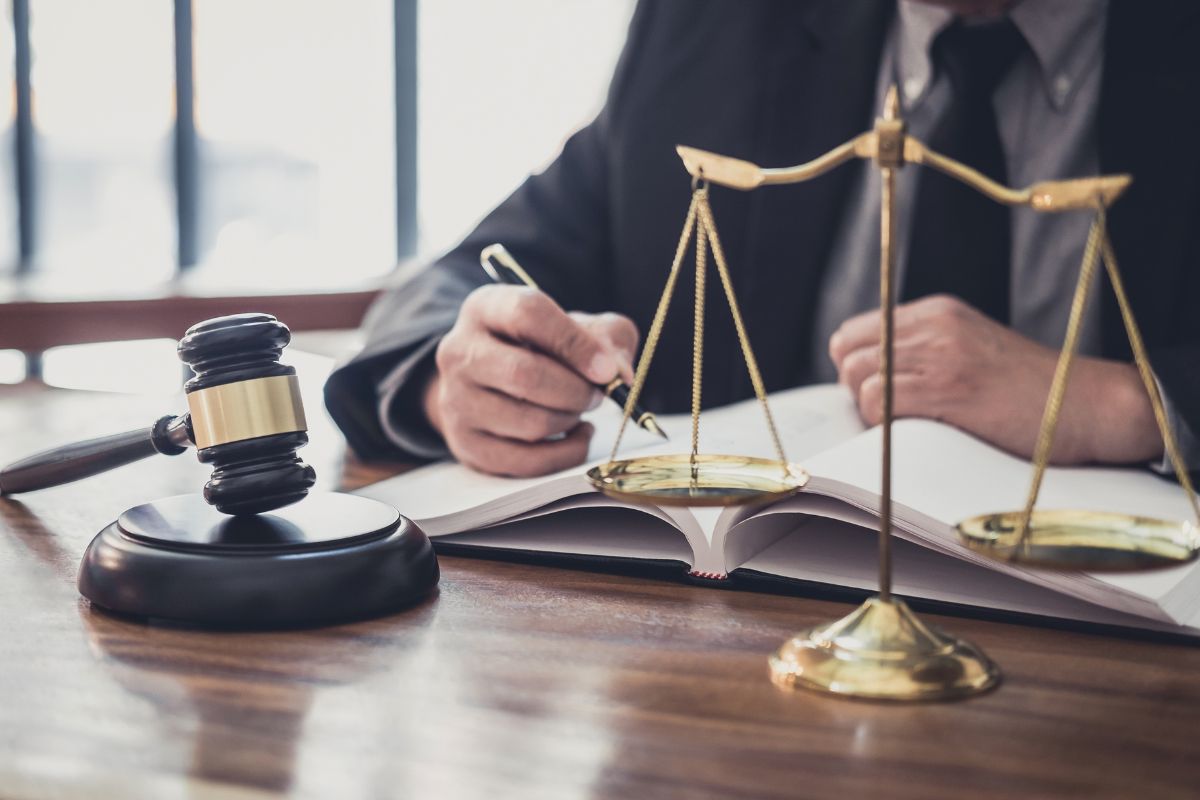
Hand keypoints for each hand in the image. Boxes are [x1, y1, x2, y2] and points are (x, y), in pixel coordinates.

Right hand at [424, 284, 637, 476]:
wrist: (494, 382)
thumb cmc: (545, 348)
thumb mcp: (578, 326)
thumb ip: (607, 338)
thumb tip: (619, 375)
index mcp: (485, 308)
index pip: (528, 315)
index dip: (575, 343)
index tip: (606, 369)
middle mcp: (459, 351)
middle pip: (525, 375)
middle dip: (576, 390)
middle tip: (597, 394)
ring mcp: (457, 401)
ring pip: (529, 422)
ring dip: (570, 420)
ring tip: (579, 409)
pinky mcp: (467, 445)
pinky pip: (528, 462)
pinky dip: (566, 453)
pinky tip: (576, 435)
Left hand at [828, 294, 1162, 464]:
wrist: (1092, 405)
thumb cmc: (1034, 393)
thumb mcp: (975, 352)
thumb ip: (927, 354)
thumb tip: (867, 382)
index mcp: (938, 312)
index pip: (854, 332)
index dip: (855, 368)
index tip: (875, 395)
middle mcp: (935, 324)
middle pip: (847, 351)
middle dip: (854, 389)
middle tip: (885, 416)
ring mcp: (941, 352)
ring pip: (858, 375)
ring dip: (868, 409)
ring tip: (902, 427)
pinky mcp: (949, 386)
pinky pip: (878, 400)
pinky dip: (880, 423)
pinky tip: (911, 433)